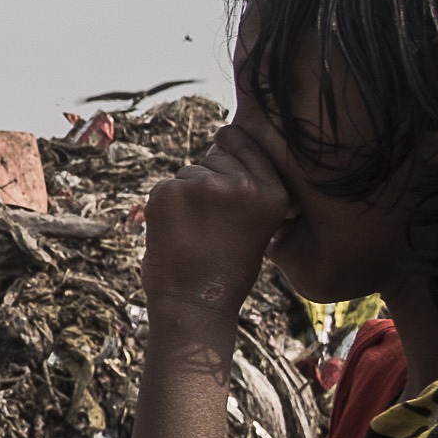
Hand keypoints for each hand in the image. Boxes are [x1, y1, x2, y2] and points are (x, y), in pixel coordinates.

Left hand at [143, 126, 295, 330]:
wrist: (196, 303)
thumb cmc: (227, 266)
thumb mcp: (258, 221)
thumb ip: (249, 184)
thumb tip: (225, 135)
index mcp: (274, 193)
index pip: (244, 141)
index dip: (230, 146)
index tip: (226, 158)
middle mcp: (243, 185)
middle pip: (214, 156)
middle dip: (207, 180)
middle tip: (211, 224)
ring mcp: (205, 186)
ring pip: (188, 172)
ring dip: (186, 195)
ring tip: (195, 233)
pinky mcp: (170, 192)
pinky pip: (164, 185)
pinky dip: (164, 206)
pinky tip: (175, 233)